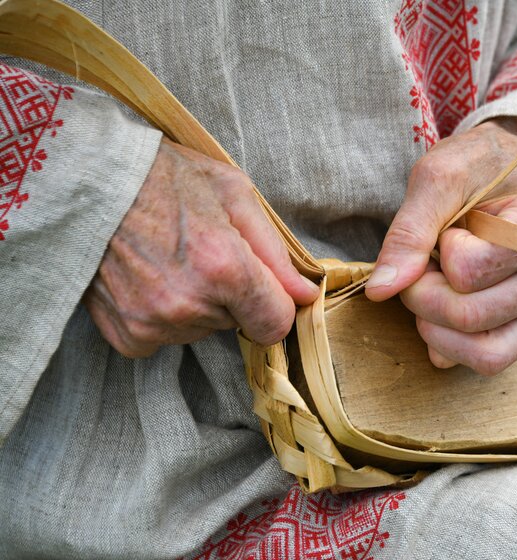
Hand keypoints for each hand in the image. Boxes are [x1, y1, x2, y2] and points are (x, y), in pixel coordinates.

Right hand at [84, 139, 318, 357]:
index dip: (275, 303)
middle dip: (231, 294)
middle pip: (237, 323)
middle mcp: (187, 303)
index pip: (276, 323)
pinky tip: (147, 278)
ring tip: (168, 258)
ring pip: (202, 330)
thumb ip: (275, 253)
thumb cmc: (163, 175)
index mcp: (222, 267)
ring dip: (196, 303)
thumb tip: (306, 295)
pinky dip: (162, 316)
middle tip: (199, 251)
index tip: (263, 285)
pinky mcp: (125, 335)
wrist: (85, 179)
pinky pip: (165, 339)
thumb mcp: (233, 194)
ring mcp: (152, 323)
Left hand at [365, 118, 516, 374]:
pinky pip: (492, 360)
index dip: (438, 251)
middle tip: (421, 264)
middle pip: (469, 317)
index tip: (446, 229)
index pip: (468, 270)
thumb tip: (380, 291)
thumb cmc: (480, 167)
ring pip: (484, 353)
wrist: (515, 167)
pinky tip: (440, 314)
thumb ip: (409, 232)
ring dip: (436, 328)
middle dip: (422, 294)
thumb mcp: (438, 178)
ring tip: (431, 288)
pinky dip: (453, 347)